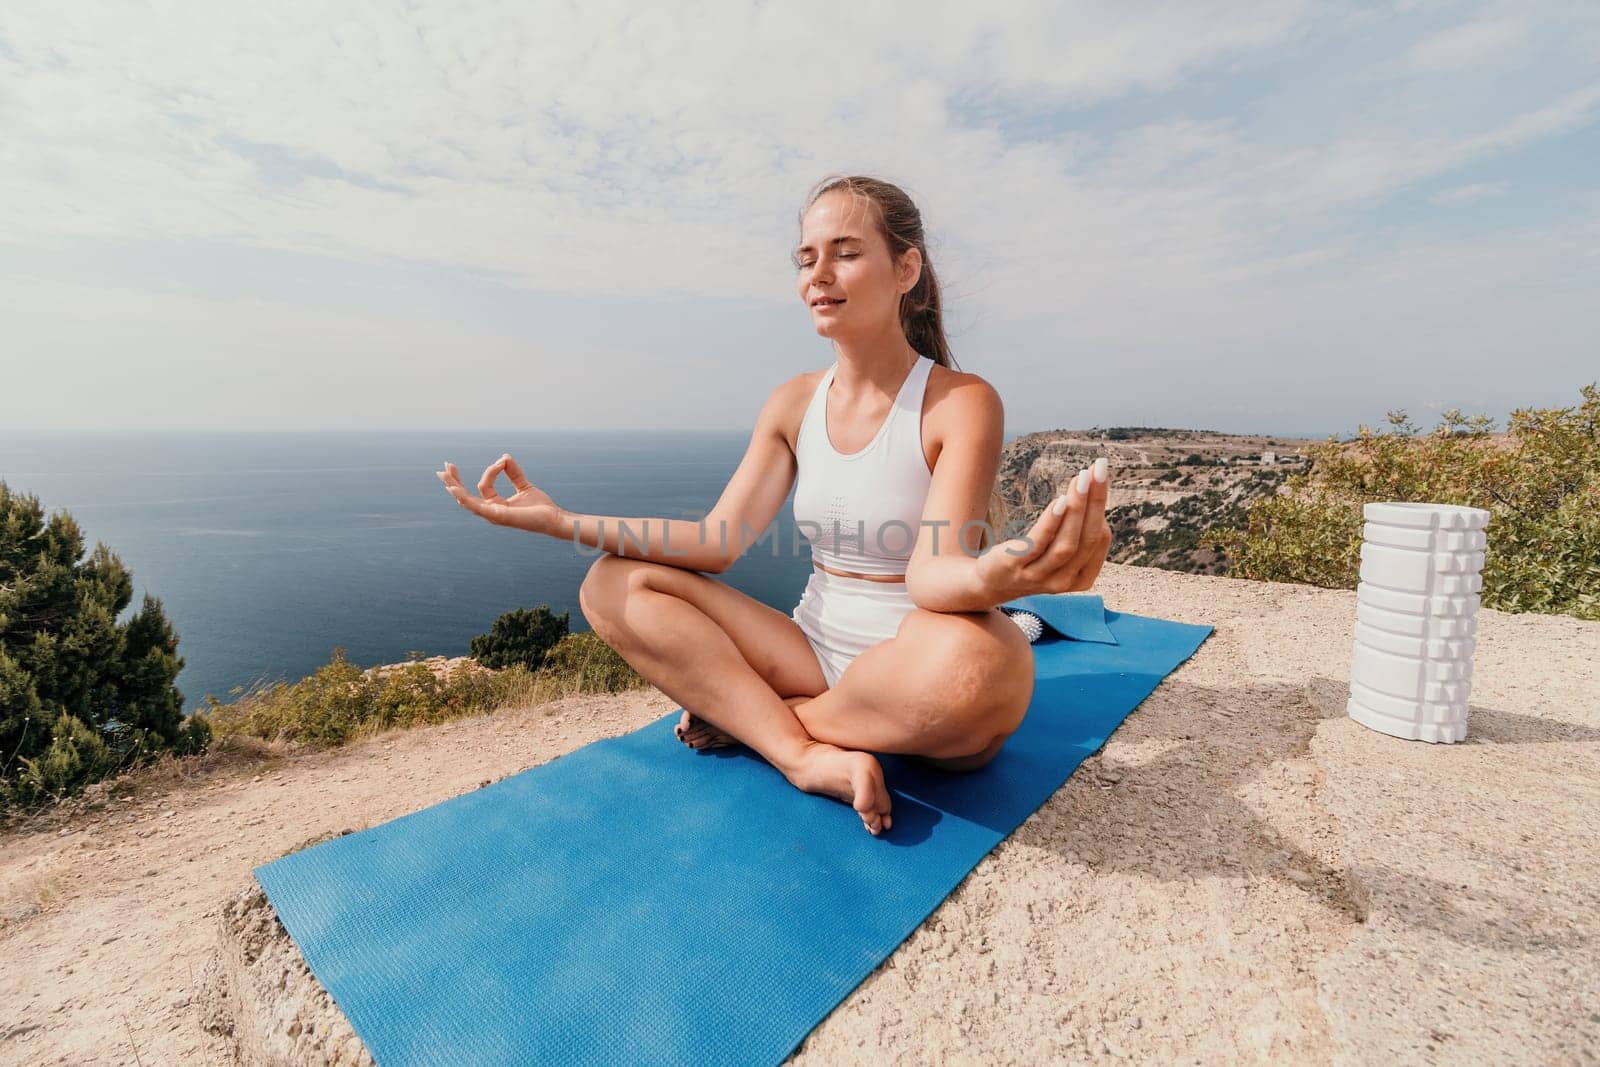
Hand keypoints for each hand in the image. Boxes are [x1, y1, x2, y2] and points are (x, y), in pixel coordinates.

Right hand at [436, 453, 561, 534]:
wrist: (553, 518)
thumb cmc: (540, 506)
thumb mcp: (523, 485)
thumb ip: (513, 472)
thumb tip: (504, 457)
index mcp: (496, 505)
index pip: (484, 486)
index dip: (491, 470)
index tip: (503, 461)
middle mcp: (491, 512)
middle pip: (466, 496)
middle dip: (454, 481)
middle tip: (445, 466)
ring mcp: (492, 515)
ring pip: (466, 501)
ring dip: (454, 486)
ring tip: (443, 474)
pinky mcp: (497, 516)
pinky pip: (475, 506)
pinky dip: (463, 498)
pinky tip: (454, 489)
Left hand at [976, 457, 1112, 601]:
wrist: (988, 582)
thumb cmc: (1030, 559)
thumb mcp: (1058, 550)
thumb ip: (1077, 532)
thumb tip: (1093, 494)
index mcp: (1081, 578)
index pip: (1099, 540)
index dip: (1100, 507)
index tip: (1099, 477)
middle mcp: (1063, 581)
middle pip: (1087, 540)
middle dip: (1095, 502)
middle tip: (1100, 469)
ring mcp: (1038, 576)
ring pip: (1067, 544)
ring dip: (1077, 509)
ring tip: (1082, 479)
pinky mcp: (1014, 566)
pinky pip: (1038, 543)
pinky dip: (1052, 522)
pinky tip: (1060, 501)